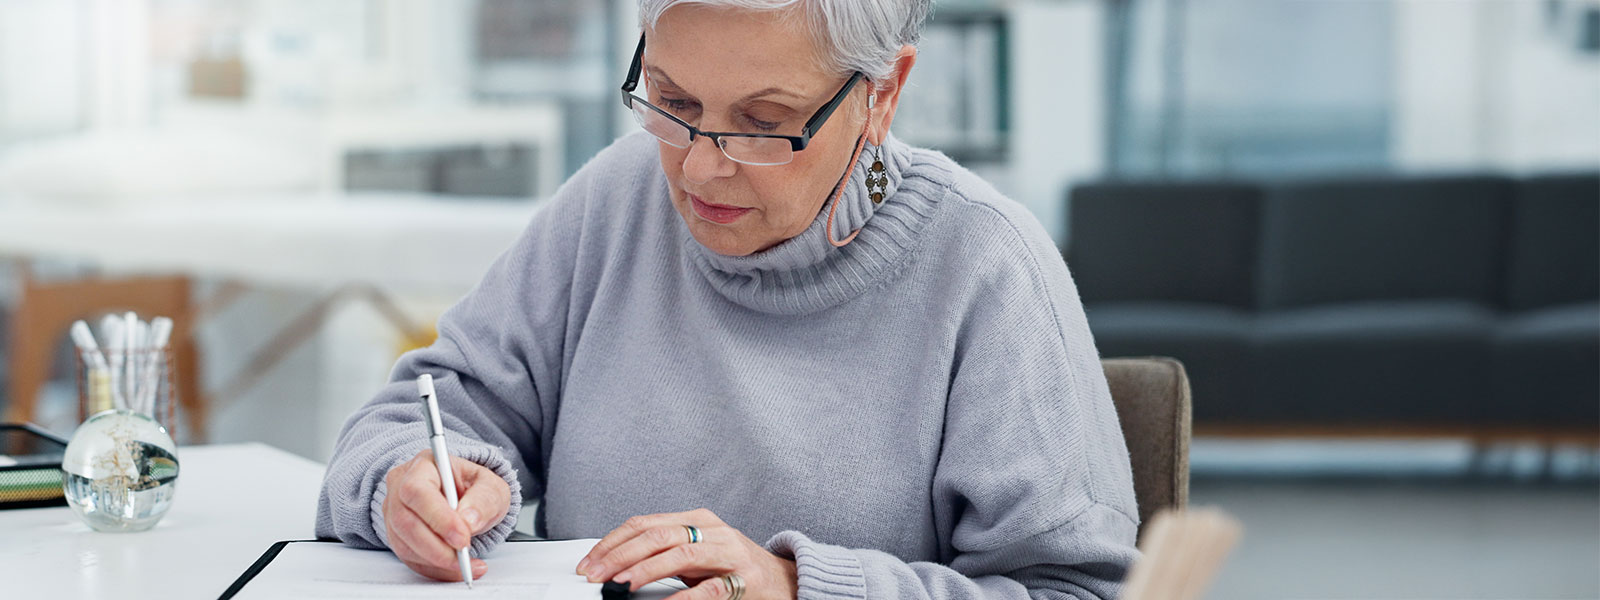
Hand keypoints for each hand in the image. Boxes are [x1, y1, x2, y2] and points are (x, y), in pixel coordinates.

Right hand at [381, 449, 510, 580]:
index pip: (418, 491)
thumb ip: (485, 499)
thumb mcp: (493, 486)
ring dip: (436, 561)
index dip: (438, 518)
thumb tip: (469, 520)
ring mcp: (394, 512)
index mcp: (424, 465)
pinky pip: (409, 559)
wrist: (468, 499)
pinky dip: (434, 569)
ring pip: (404, 543)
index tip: (463, 538)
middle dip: (437, 546)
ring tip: (466, 564)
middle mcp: (401, 486)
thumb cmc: (475, 488)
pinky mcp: (397, 535)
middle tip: (464, 555)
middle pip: (405, 521)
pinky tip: (455, 569)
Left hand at [577, 509, 797, 599]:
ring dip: (645, 570)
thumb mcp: (696, 552)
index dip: (612, 542)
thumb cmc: (733, 566)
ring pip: (679, 553)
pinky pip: (708, 589)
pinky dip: (682, 598)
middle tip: (598, 575)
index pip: (644, 524)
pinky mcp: (743, 580)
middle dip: (620, 556)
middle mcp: (712, 530)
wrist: (783, 580)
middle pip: (656, 535)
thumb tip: (616, 565)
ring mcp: (728, 553)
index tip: (590, 562)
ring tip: (622, 585)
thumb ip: (662, 553)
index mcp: (696, 519)